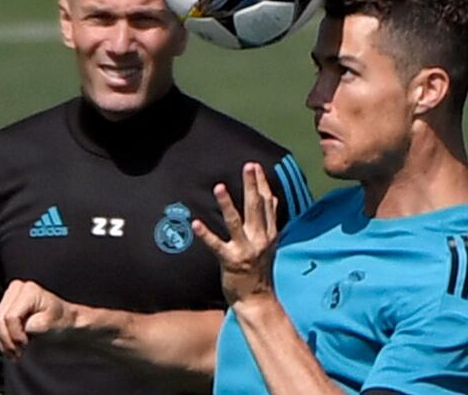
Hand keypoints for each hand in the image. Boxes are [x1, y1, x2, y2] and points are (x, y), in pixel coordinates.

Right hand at [0, 279, 77, 357]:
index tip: (26, 346)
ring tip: (17, 352)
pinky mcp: (5, 306)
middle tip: (19, 354)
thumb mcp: (52, 323)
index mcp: (28, 291)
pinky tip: (13, 347)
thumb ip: (36, 324)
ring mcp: (9, 296)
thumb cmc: (61, 321)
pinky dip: (3, 339)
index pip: (10, 318)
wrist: (66, 320)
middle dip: (7, 340)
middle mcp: (16, 289)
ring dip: (4, 342)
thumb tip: (25, 328)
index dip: (15, 335)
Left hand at [192, 162, 278, 307]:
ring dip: (227, 204)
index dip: (261, 184)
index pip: (267, 203)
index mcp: (269, 234)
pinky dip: (206, 234)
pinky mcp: (230, 261)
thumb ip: (269, 220)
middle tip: (247, 166)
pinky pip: (216, 245)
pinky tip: (196, 223)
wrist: (257, 300)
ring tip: (219, 187)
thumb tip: (271, 197)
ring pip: (236, 223)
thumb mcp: (269, 243)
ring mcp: (245, 250)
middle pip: (256, 207)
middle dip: (251, 185)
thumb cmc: (260, 270)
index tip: (255, 166)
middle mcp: (260, 239)